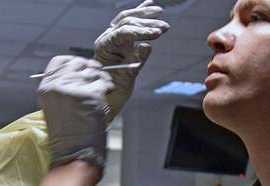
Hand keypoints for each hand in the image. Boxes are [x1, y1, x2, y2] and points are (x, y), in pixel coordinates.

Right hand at [37, 56, 112, 168]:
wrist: (74, 154)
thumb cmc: (68, 136)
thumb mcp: (56, 107)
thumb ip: (63, 87)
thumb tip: (81, 72)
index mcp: (46, 88)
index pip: (59, 61)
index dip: (74, 63)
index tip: (83, 70)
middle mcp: (56, 86)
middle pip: (78, 62)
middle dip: (91, 68)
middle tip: (97, 79)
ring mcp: (72, 90)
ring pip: (93, 70)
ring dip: (102, 77)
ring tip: (103, 88)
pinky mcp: (89, 95)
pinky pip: (104, 81)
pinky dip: (109, 86)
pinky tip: (108, 92)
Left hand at [94, 0, 169, 121]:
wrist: (109, 93)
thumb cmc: (114, 87)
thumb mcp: (126, 77)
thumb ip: (135, 61)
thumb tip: (147, 46)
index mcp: (104, 46)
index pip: (123, 32)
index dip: (141, 31)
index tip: (157, 34)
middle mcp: (108, 38)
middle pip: (127, 22)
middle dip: (146, 24)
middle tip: (164, 28)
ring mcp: (114, 36)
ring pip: (128, 18)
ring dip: (145, 15)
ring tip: (160, 12)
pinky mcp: (122, 37)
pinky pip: (131, 21)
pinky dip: (141, 12)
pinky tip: (150, 4)